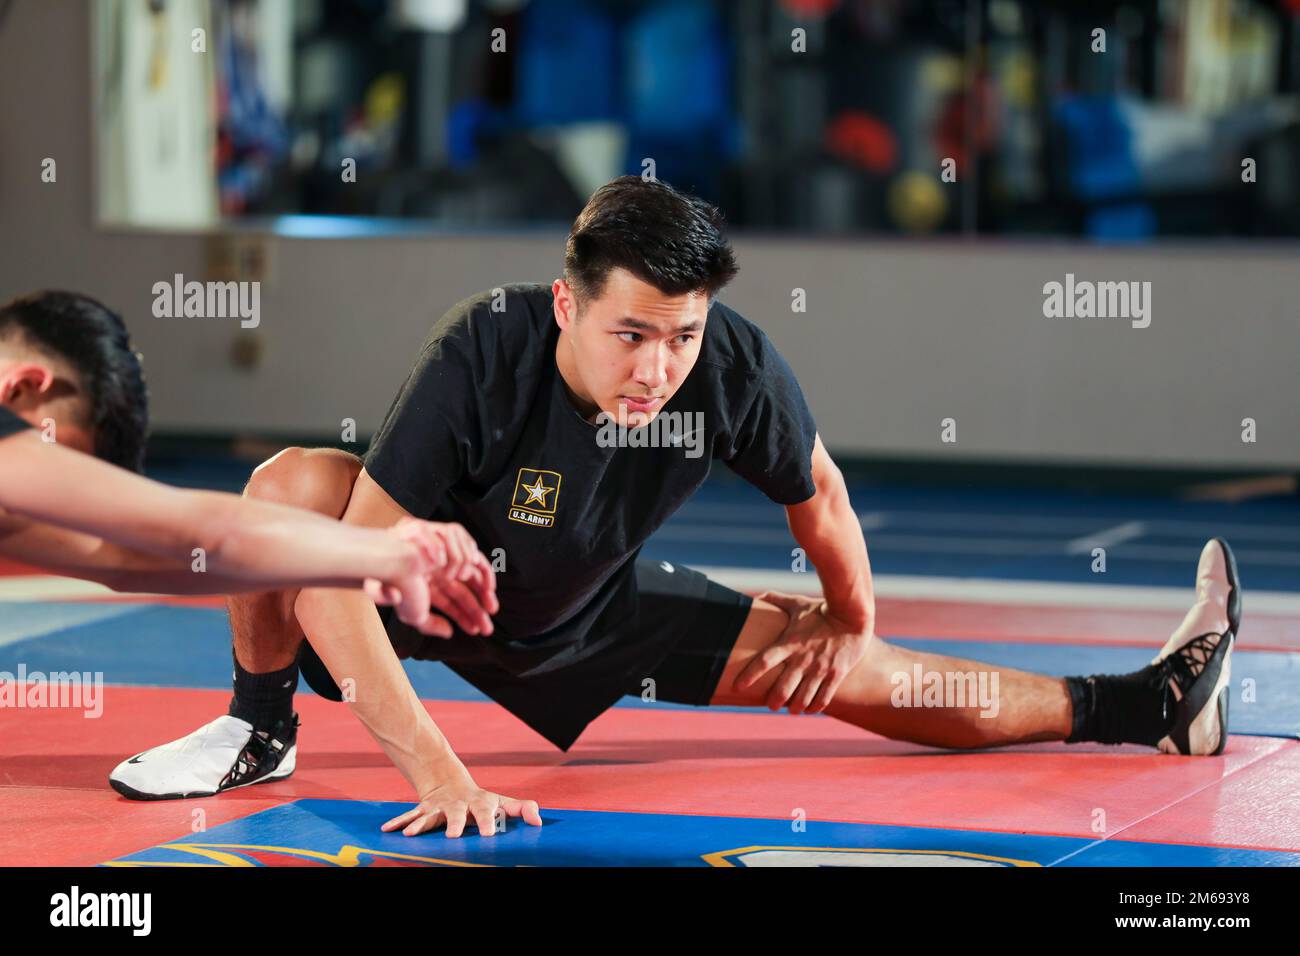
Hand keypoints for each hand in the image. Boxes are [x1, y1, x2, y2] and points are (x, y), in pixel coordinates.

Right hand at [365, 519, 498, 637]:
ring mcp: (446, 561)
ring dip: (483, 594)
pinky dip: (484, 572)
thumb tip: (449, 632)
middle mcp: (437, 574)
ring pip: (471, 578)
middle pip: (463, 592)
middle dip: (477, 609)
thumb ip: (432, 625)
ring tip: (489, 609)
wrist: (400, 564)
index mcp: (427, 587)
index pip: (450, 603)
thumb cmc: (403, 589)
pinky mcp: (456, 548)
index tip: (476, 630)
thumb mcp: (416, 616)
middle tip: (488, 626)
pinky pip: (476, 559)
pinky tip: (487, 589)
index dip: (464, 617)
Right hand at [381, 772, 542, 837]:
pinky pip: (408, 816)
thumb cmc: (482, 802)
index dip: (488, 822)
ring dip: (420, 824)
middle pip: (456, 813)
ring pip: (429, 815)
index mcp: (479, 804)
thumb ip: (523, 809)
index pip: (486, 812)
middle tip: (453, 836)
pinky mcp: (423, 810)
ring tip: (412, 835)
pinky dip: (399, 822)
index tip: (489, 835)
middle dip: (454, 824)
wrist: (450, 783)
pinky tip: (387, 830)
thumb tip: (540, 822)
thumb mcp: (503, 803)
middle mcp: (458, 805)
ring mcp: (438, 807)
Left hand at [732, 590, 872, 714]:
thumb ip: (776, 600)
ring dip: (794, 708)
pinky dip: (814, 708)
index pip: (764, 661)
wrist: (852, 614)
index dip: (749, 675)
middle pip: (782, 689)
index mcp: (789, 643)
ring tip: (791, 710)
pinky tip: (809, 709)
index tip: (737, 687)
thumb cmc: (822, 609)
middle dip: (774, 702)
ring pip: (802, 699)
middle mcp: (802, 659)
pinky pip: (823, 699)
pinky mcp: (835, 675)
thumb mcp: (797, 603)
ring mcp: (819, 669)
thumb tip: (757, 596)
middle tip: (771, 705)